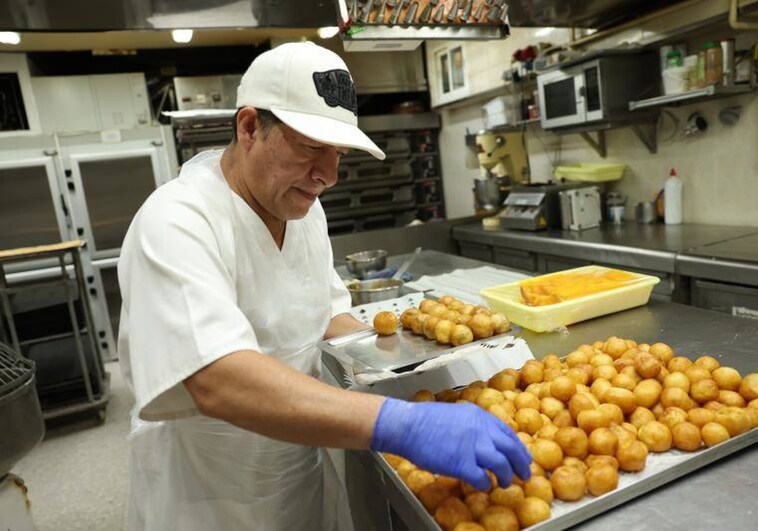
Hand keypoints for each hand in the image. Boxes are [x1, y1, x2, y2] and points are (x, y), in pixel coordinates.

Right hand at [371, 398, 531, 490]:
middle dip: (521, 464)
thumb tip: (484, 437)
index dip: (518, 448)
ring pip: (502, 465)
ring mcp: (472, 447)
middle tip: (524, 474)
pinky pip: (482, 479)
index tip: (523, 457)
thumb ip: (474, 424)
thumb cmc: (426, 420)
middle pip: (511, 449)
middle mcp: (481, 430)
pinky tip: (483, 486)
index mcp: (479, 416)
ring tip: (504, 483)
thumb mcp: (457, 413)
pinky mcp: (461, 464)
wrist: (408, 425)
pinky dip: (485, 485)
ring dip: (506, 476)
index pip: (508, 433)